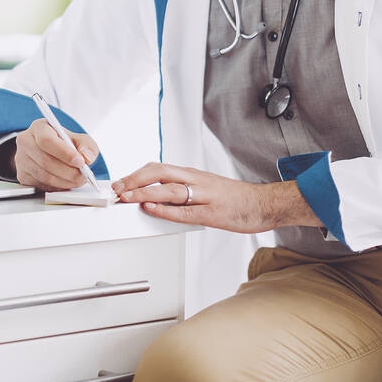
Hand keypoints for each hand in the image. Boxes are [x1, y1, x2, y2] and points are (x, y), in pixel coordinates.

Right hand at [13, 121, 98, 190]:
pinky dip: (58, 187)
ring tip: (78, 179)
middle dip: (69, 171)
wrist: (49, 152)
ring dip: (65, 181)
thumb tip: (87, 157)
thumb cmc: (63, 143)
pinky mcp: (23, 176)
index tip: (80, 162)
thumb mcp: (78, 139)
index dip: (64, 153)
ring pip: (44, 176)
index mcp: (39, 128)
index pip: (47, 140)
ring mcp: (21, 160)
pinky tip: (66, 182)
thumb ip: (87, 146)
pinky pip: (41, 185)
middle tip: (83, 175)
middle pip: (46, 161)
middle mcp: (26, 142)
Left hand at [112, 163, 319, 233]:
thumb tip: (158, 199)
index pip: (158, 168)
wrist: (264, 203)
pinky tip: (150, 209)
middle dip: (134, 180)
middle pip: (159, 173)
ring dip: (143, 193)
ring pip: (168, 190)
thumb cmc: (236, 199)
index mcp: (193, 175)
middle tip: (117, 188)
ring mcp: (204, 196)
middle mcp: (196, 180)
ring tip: (126, 198)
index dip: (136, 174)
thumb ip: (183, 192)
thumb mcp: (206, 189)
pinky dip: (164, 210)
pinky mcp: (212, 213)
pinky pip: (184, 210)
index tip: (121, 182)